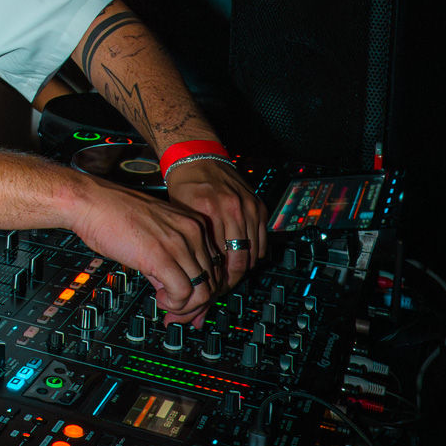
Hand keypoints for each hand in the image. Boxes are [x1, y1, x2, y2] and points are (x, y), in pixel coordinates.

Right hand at [73, 179, 222, 323]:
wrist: (92, 202)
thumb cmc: (114, 215)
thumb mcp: (154, 236)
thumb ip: (170, 264)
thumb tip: (176, 294)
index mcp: (194, 224)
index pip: (217, 268)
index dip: (204, 293)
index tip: (189, 307)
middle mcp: (193, 231)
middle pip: (213, 282)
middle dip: (196, 305)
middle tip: (176, 314)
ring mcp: (180, 243)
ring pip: (202, 291)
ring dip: (185, 307)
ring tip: (165, 304)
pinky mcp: (162, 256)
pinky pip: (183, 293)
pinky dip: (174, 304)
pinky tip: (159, 299)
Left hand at [165, 160, 267, 283]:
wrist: (198, 157)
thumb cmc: (186, 185)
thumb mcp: (182, 215)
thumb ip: (192, 243)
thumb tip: (196, 274)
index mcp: (210, 212)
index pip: (220, 259)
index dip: (216, 279)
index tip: (211, 288)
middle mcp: (232, 209)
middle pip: (241, 260)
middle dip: (233, 279)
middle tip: (223, 287)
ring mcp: (249, 207)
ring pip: (254, 253)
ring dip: (245, 267)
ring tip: (231, 274)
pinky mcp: (259, 206)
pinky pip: (263, 240)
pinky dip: (254, 252)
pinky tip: (241, 256)